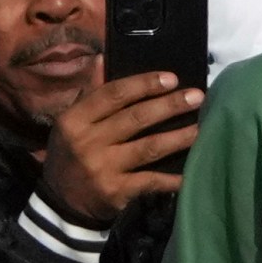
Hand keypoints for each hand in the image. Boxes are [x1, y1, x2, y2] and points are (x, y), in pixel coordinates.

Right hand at [39, 68, 204, 223]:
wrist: (61, 203)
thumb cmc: (71, 155)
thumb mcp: (72, 123)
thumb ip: (92, 94)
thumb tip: (104, 59)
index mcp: (76, 119)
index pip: (114, 94)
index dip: (144, 84)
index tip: (172, 78)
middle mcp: (88, 141)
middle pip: (136, 118)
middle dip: (169, 106)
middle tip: (197, 97)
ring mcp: (103, 168)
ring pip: (148, 147)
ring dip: (178, 137)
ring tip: (200, 128)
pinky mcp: (116, 192)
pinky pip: (150, 181)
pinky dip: (171, 179)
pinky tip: (189, 173)